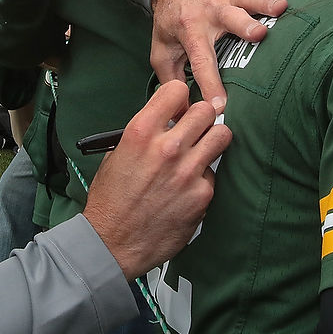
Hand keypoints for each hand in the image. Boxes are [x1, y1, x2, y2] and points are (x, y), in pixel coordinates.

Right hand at [83, 80, 231, 277]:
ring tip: (202, 150)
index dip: (179, 97)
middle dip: (200, 117)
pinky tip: (189, 187)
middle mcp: (167, 148)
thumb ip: (145, 133)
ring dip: (212, 140)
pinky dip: (204, 177)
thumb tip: (168, 121)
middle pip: (205, 110)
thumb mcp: (116, 154)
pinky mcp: (202, 194)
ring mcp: (188, 171)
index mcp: (141, 132)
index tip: (179, 107)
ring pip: (222, 135)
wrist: (111, 243)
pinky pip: (214, 173)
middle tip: (195, 129)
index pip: (177, 90)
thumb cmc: (110, 200)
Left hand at [150, 0, 314, 104]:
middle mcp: (213, 11)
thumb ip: (170, 79)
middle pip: (231, 19)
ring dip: (266, 2)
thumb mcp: (161, 49)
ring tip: (282, 8)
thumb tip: (180, 113)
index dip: (210, 84)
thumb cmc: (172, 16)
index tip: (221, 106)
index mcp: (192, 30)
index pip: (201, 61)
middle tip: (258, 35)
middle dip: (244, 26)